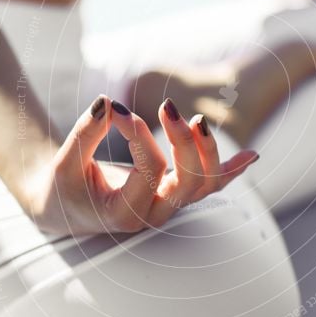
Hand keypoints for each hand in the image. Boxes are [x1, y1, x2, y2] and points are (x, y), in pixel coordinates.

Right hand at [25, 95, 258, 234]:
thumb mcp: (64, 162)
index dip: (137, 135)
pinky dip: (232, 170)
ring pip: (206, 184)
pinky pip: (211, 184)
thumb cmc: (62, 185)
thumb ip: (85, 134)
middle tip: (166, 106)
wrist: (64, 205)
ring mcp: (169, 205)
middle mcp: (154, 214)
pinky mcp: (176, 193)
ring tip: (199, 120)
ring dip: (209, 151)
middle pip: (190, 182)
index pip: (150, 171)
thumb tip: (106, 102)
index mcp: (125, 214)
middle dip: (185, 143)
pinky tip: (253, 154)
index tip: (114, 110)